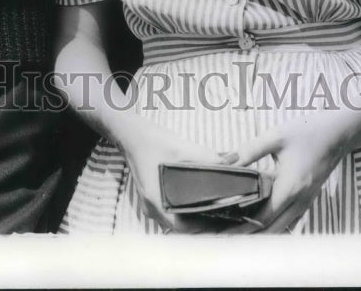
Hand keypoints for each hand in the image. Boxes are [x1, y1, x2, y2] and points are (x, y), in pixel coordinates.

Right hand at [116, 114, 231, 233]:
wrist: (129, 133)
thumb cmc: (150, 141)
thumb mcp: (180, 147)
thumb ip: (205, 157)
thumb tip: (231, 162)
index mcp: (154, 201)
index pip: (183, 227)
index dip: (205, 228)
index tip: (224, 223)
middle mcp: (152, 208)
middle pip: (183, 225)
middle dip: (206, 222)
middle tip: (229, 216)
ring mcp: (152, 204)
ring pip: (179, 218)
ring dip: (198, 216)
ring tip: (222, 210)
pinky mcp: (154, 197)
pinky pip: (174, 210)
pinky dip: (190, 208)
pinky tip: (205, 199)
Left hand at [224, 112, 349, 233]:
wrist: (338, 133)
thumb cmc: (306, 132)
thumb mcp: (275, 136)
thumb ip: (249, 151)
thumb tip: (223, 162)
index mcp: (290, 188)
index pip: (263, 218)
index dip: (241, 228)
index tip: (221, 232)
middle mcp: (299, 202)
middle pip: (271, 230)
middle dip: (246, 236)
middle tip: (222, 235)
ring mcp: (305, 203)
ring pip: (280, 228)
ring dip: (258, 232)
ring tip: (233, 229)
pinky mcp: (306, 200)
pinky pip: (287, 220)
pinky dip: (271, 224)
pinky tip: (254, 218)